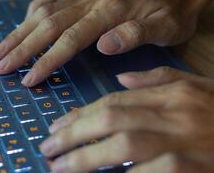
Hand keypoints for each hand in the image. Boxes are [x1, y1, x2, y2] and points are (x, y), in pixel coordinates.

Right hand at [0, 0, 203, 86]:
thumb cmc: (168, 15)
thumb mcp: (163, 27)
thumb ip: (134, 34)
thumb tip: (103, 45)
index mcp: (108, 12)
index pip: (69, 39)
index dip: (46, 60)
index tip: (27, 78)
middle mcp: (90, 1)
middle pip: (48, 25)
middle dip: (22, 48)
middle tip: (1, 65)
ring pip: (43, 11)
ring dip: (20, 31)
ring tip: (0, 49)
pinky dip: (34, 11)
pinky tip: (25, 22)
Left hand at [39, 67, 213, 172]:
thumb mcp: (194, 87)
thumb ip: (156, 80)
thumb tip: (120, 82)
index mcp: (172, 95)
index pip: (114, 102)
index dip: (81, 114)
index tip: (57, 125)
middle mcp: (174, 115)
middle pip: (111, 120)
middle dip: (73, 134)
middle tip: (48, 147)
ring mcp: (182, 144)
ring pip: (123, 146)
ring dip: (86, 158)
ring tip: (59, 166)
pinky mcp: (188, 171)